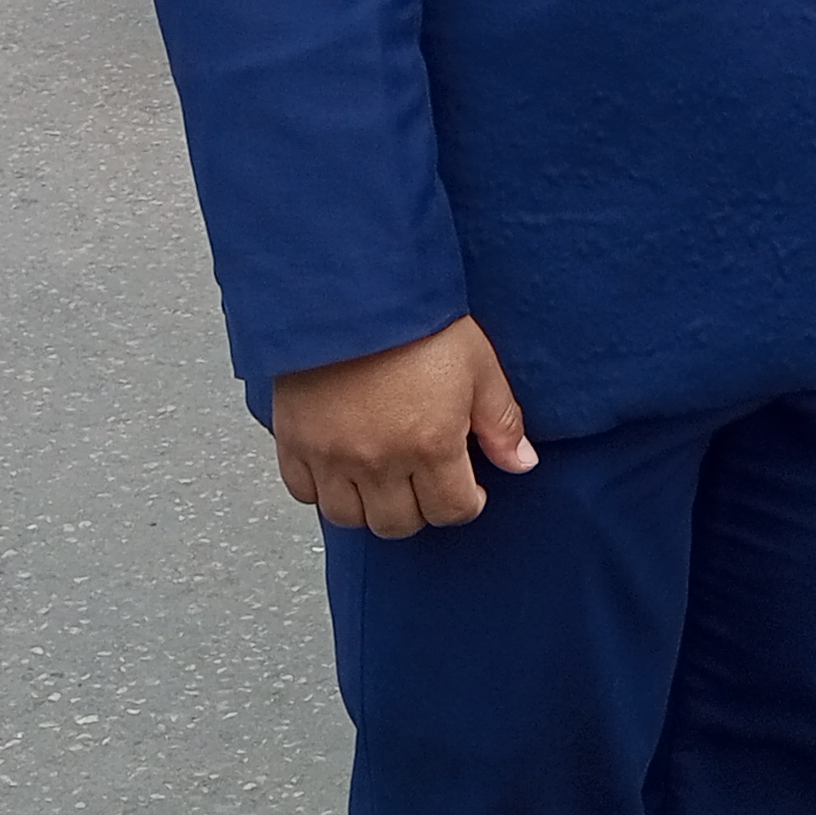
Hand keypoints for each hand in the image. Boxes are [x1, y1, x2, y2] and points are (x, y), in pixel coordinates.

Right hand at [270, 317, 535, 538]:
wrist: (352, 290)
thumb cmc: (417, 321)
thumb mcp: (478, 366)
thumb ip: (501, 423)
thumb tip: (522, 463)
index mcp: (430, 444)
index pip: (451, 511)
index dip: (465, 502)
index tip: (465, 488)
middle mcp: (379, 460)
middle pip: (398, 524)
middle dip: (420, 509)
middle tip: (425, 482)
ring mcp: (331, 455)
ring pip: (348, 517)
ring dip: (370, 506)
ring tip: (384, 478)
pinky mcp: (293, 441)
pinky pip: (303, 492)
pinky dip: (322, 489)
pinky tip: (342, 467)